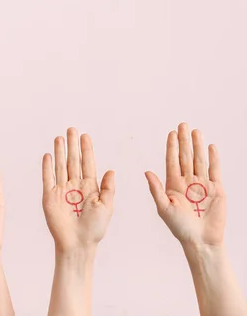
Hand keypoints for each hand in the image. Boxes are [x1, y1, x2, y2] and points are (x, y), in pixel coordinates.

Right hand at [42, 128, 114, 252]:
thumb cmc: (94, 229)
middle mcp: (75, 186)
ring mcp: (61, 190)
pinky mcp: (49, 197)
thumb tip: (111, 170)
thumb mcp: (107, 208)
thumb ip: (108, 189)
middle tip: (72, 129)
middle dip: (72, 145)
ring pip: (61, 166)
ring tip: (59, 137)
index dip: (86, 149)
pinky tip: (48, 155)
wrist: (77, 244)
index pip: (87, 163)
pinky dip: (47, 167)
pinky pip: (48, 178)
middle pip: (73, 161)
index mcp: (90, 187)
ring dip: (60, 152)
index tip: (85, 136)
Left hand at [145, 123, 224, 246]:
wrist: (200, 240)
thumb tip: (147, 171)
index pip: (172, 161)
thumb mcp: (164, 208)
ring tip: (195, 131)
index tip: (171, 133)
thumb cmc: (180, 227)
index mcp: (173, 184)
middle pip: (185, 157)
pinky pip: (214, 170)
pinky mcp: (216, 189)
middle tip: (182, 124)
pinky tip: (211, 147)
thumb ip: (156, 189)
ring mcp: (202, 184)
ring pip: (199, 160)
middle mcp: (187, 182)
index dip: (172, 147)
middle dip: (184, 141)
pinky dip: (213, 158)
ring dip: (197, 146)